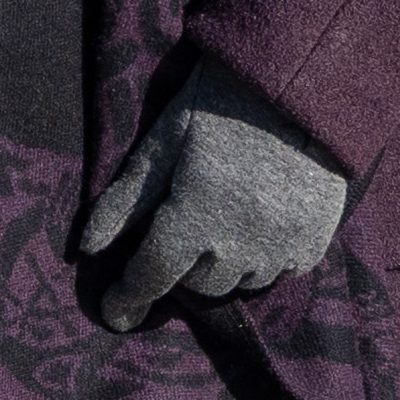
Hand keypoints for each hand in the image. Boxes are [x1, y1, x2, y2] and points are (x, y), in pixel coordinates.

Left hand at [75, 82, 356, 320]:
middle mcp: (239, 243)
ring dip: (220, 264)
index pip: (152, 276)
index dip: (126, 299)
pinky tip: (256, 221)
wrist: (298, 87)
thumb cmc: (217, 107)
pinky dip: (259, 258)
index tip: (112, 313)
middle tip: (183, 224)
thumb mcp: (160, 144)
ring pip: (237, 283)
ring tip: (222, 218)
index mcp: (194, 216)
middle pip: (195, 285)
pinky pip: (276, 273)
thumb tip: (86, 249)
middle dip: (180, 264)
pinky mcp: (313, 244)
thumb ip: (124, 201)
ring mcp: (281, 247)